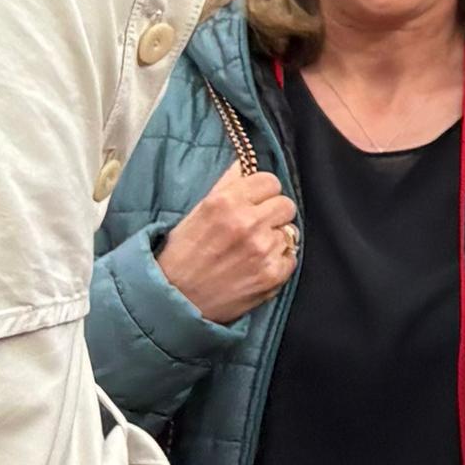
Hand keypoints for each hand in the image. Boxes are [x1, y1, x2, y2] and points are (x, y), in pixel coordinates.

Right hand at [157, 159, 299, 317]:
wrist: (173, 301)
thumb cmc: (181, 255)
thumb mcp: (197, 212)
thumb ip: (226, 186)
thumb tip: (246, 163)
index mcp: (226, 202)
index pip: (270, 181)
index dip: (263, 192)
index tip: (256, 202)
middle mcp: (248, 223)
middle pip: (286, 204)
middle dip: (273, 213)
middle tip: (256, 226)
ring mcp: (263, 250)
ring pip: (290, 232)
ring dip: (275, 239)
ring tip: (251, 250)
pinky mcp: (272, 275)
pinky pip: (291, 257)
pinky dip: (278, 261)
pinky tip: (256, 266)